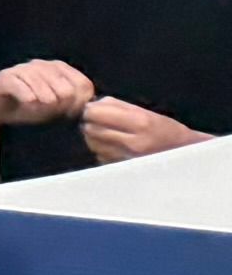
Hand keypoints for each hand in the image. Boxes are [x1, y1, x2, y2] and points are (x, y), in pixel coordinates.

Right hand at [0, 59, 102, 125]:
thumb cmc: (26, 106)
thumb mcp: (55, 106)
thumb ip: (72, 102)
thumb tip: (86, 104)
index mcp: (58, 68)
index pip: (83, 85)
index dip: (79, 103)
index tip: (68, 113)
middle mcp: (43, 64)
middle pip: (67, 91)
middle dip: (59, 107)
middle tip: (47, 111)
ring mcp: (24, 69)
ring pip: (47, 94)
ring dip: (41, 108)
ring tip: (34, 108)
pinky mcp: (7, 77)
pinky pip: (27, 95)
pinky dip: (28, 105)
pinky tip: (24, 105)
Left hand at [82, 95, 206, 162]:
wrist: (184, 155)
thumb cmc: (165, 130)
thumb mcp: (146, 112)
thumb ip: (117, 105)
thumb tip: (91, 104)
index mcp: (140, 123)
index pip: (96, 114)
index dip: (90, 110)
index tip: (92, 109)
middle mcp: (133, 143)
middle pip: (91, 129)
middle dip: (89, 123)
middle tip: (97, 121)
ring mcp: (128, 158)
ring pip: (92, 144)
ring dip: (93, 137)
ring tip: (106, 133)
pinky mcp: (124, 169)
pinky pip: (99, 156)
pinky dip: (101, 150)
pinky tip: (113, 147)